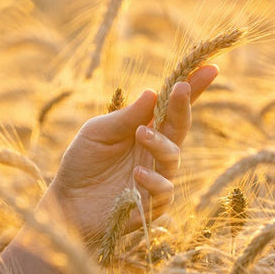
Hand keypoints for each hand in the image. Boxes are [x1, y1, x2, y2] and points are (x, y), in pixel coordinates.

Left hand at [42, 65, 218, 244]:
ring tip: (141, 135)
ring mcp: (156, 178)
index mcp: (144, 129)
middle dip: (184, 107)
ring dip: (160, 144)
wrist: (65, 205)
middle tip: (181, 89)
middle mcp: (155, 152)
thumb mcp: (97, 133)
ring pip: (172, 157)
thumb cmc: (81, 164)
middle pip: (179, 128)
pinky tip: (136, 173)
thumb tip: (152, 92)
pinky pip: (163, 190)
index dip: (192, 89)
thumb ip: (125, 117)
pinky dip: (152, 180)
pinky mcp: (151, 205)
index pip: (172, 107)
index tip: (209, 68)